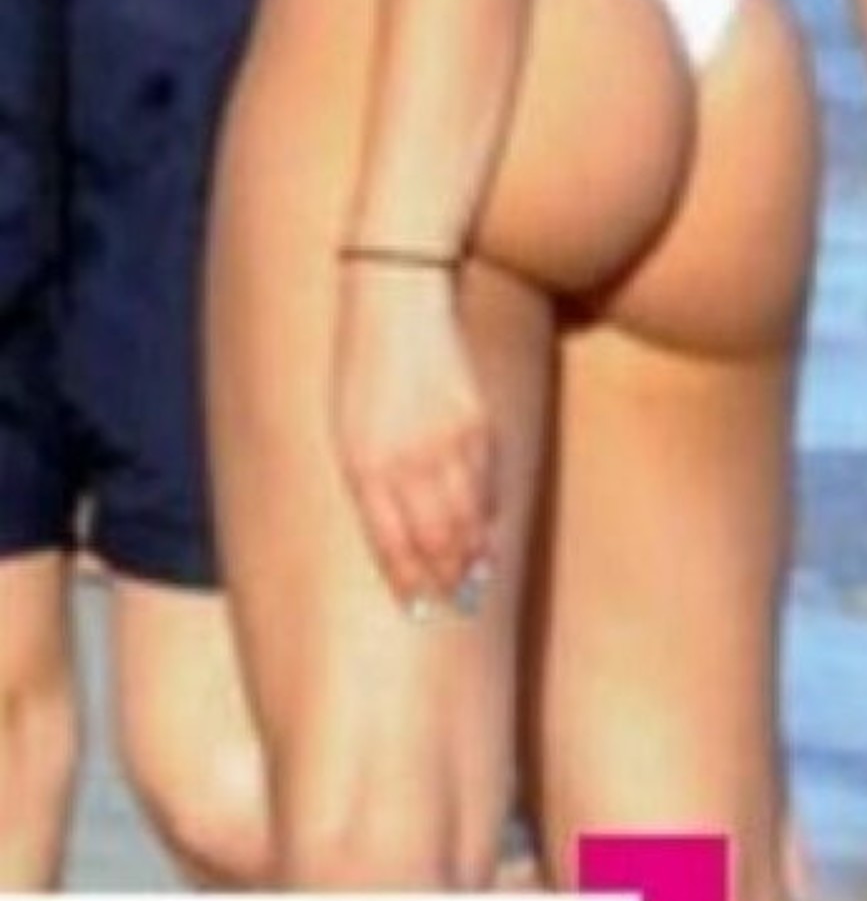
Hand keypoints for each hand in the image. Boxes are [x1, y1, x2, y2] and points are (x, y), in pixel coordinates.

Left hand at [332, 264, 497, 611]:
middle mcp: (408, 461)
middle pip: (433, 539)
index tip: (417, 609)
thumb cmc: (359, 359)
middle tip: (450, 608)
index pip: (391, 542)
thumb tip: (394, 525)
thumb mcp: (345, 420)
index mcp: (365, 462)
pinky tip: (487, 533)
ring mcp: (447, 442)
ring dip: (470, 556)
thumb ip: (368, 475)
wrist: (396, 291)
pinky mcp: (476, 420)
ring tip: (472, 584)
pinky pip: (484, 481)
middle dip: (442, 580)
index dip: (407, 580)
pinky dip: (487, 513)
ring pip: (465, 517)